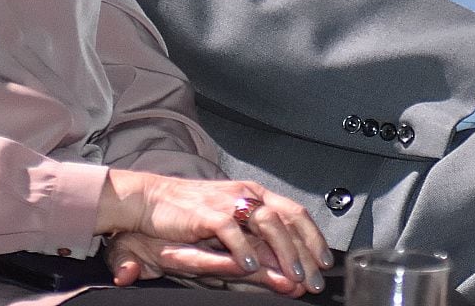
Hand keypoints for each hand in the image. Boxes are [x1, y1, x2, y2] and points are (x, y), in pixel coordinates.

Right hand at [98, 172, 329, 296]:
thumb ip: (255, 245)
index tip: (324, 262)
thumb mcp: (229, 229)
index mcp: (254, 195)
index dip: (313, 238)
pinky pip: (230, 230)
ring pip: (267, 223)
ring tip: (291, 276)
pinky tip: (250, 267)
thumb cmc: (189, 215)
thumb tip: (282, 266)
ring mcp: (228, 202)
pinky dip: (243, 248)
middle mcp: (246, 195)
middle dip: (304, 252)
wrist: (150, 200)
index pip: (295, 213)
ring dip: (282, 252)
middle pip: (287, 220)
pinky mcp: (206, 213)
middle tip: (313, 280)